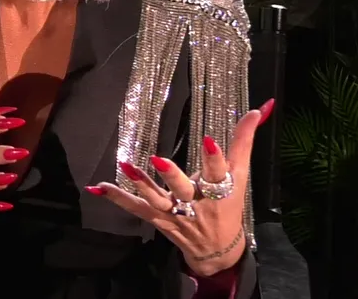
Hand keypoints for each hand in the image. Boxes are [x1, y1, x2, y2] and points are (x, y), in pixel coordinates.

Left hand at [89, 98, 273, 276]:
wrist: (218, 250)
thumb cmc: (229, 206)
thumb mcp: (241, 175)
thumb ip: (244, 140)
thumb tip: (259, 107)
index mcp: (221, 191)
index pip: (219, 173)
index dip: (214, 158)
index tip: (208, 140)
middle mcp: (197, 203)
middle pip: (185, 189)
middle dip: (173, 177)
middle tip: (158, 160)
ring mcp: (176, 213)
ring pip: (157, 200)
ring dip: (140, 185)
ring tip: (125, 166)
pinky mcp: (158, 220)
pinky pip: (136, 209)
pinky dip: (117, 198)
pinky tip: (98, 187)